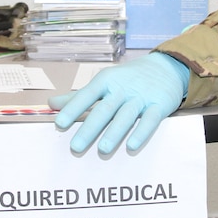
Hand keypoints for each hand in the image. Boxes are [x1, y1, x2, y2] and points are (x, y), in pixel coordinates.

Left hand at [50, 52, 190, 154]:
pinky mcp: (159, 105)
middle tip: (75, 147)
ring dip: (114, 133)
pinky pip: (150, 120)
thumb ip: (78, 96)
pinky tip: (132, 146)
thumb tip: (50, 104)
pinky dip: (141, 132)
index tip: (59, 124)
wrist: (166, 67)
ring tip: (102, 150)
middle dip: (89, 128)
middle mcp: (122, 89)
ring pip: (126, 116)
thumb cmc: (127, 79)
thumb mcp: (103, 83)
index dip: (73, 109)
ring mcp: (141, 97)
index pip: (86, 95)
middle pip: (104, 109)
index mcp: (105, 81)